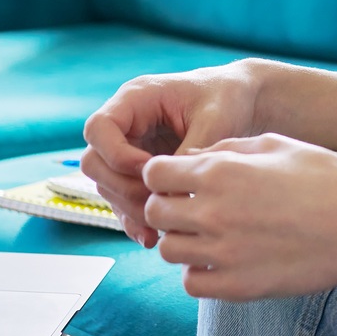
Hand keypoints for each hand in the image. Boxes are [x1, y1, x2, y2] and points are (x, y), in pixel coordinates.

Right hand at [82, 64, 262, 246]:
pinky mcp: (139, 171)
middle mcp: (126, 124)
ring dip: (129, 208)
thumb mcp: (214, 120)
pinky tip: (152, 237)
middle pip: (94, 162)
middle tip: (157, 202)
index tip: (151, 171)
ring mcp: (130, 148)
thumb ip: (188, 154)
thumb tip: (169, 194)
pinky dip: (134, 218)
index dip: (117, 155)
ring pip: (107, 185)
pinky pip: (123, 199)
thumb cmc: (226, 99)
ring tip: (161, 226)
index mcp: (136, 98)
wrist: (242, 102)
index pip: (99, 128)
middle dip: (121, 187)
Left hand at [142, 134, 336, 299]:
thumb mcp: (274, 144)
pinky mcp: (238, 286)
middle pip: (155, 212)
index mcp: (219, 171)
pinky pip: (192, 283)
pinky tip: (219, 261)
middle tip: (190, 207)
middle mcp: (213, 212)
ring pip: (168, 250)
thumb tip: (192, 158)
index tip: (179, 179)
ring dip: (181, 239)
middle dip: (167, 206)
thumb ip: (226, 148)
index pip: (153, 173)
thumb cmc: (324, 177)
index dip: (162, 174)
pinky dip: (198, 272)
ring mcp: (224, 253)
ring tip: (207, 235)